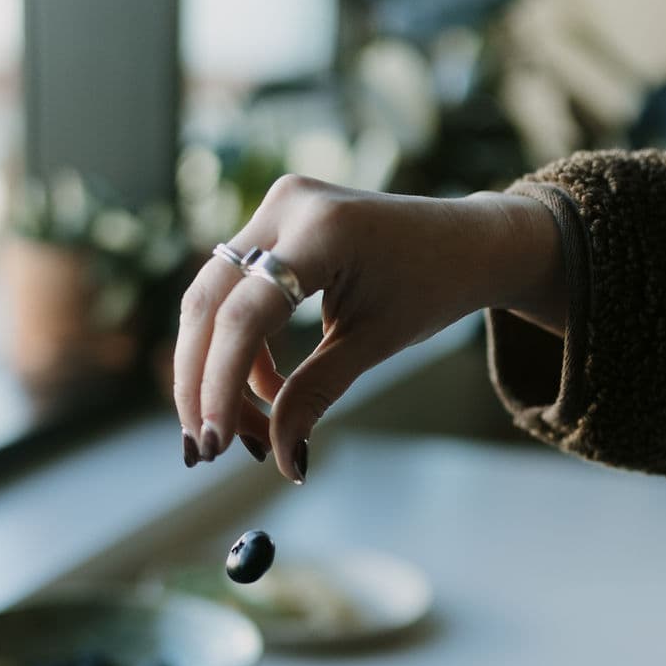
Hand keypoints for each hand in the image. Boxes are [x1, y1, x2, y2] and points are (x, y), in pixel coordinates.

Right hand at [173, 174, 565, 481]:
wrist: (464, 241)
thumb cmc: (431, 287)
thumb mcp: (374, 344)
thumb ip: (316, 395)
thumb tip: (283, 459)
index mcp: (322, 231)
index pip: (244, 316)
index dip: (220, 384)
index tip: (215, 444)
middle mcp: (286, 206)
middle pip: (208, 303)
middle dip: (201, 382)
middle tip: (206, 446)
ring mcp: (275, 207)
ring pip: (212, 300)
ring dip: (218, 370)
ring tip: (248, 429)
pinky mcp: (272, 223)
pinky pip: (232, 292)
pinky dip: (241, 347)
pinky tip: (265, 390)